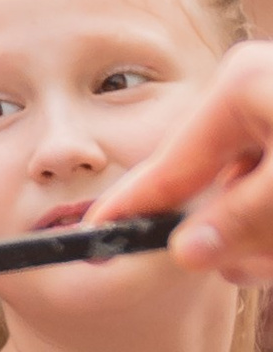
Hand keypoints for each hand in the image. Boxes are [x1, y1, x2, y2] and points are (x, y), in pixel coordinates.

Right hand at [105, 43, 272, 280]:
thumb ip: (241, 222)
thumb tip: (188, 253)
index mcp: (240, 85)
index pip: (171, 162)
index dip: (133, 205)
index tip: (95, 230)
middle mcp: (255, 86)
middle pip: (216, 179)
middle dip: (240, 232)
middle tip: (264, 265)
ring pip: (248, 185)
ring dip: (266, 230)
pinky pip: (270, 176)